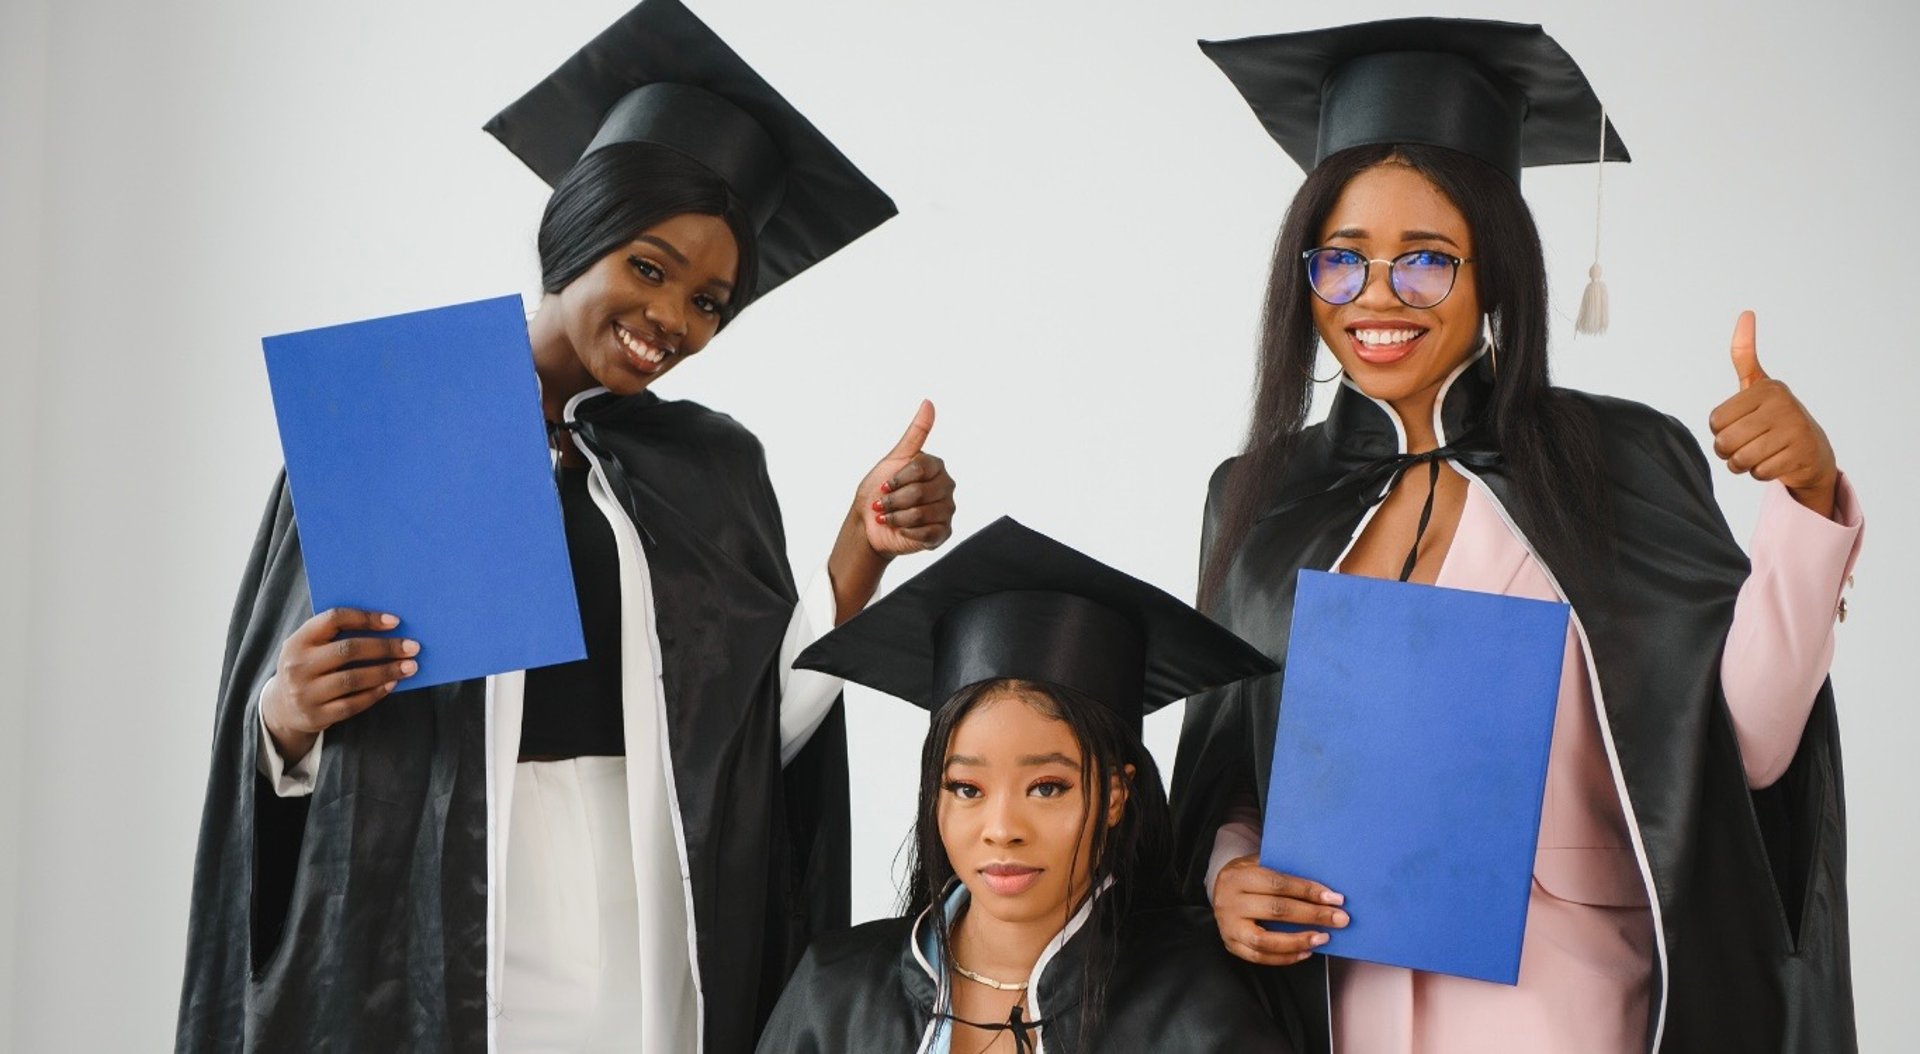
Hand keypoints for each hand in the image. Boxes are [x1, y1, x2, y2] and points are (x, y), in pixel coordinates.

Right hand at [260, 608, 418, 762]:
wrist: (281, 708)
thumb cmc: (309, 668)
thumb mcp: (310, 648)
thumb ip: (337, 636)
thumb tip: (389, 626)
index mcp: (298, 640)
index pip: (334, 619)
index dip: (366, 618)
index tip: (395, 621)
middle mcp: (298, 665)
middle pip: (348, 650)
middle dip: (385, 647)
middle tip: (412, 647)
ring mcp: (305, 693)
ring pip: (353, 679)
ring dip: (386, 671)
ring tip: (409, 667)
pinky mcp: (316, 716)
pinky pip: (353, 704)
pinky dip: (376, 693)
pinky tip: (392, 685)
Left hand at [854, 399, 955, 554]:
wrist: (871, 523)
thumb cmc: (881, 489)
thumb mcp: (895, 458)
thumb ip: (915, 433)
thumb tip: (928, 402)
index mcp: (936, 467)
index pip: (920, 469)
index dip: (898, 479)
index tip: (884, 485)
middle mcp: (946, 487)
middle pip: (920, 492)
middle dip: (894, 501)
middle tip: (882, 505)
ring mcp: (946, 510)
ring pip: (921, 513)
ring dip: (897, 517)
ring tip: (888, 517)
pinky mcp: (943, 532)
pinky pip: (927, 532)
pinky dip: (907, 531)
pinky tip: (900, 530)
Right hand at [1211, 855, 1348, 966]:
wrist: (1219, 890)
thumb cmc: (1247, 875)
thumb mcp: (1259, 863)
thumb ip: (1284, 871)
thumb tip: (1322, 888)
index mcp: (1238, 876)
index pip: (1278, 884)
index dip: (1308, 891)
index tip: (1334, 898)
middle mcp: (1230, 902)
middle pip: (1276, 910)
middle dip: (1312, 915)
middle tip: (1339, 919)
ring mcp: (1229, 927)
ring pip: (1265, 940)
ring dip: (1298, 940)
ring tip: (1323, 938)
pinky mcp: (1232, 945)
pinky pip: (1260, 957)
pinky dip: (1285, 957)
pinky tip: (1306, 951)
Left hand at [1708, 311, 1838, 517]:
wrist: (1813, 451)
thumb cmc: (1775, 417)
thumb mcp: (1758, 385)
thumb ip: (1745, 355)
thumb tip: (1746, 313)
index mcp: (1766, 389)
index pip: (1715, 421)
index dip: (1720, 431)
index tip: (1738, 426)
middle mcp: (1782, 405)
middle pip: (1724, 442)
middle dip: (1728, 451)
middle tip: (1745, 446)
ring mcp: (1794, 429)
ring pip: (1740, 460)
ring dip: (1742, 465)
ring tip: (1757, 455)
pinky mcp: (1801, 454)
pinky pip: (1759, 473)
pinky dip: (1760, 474)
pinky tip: (1774, 463)